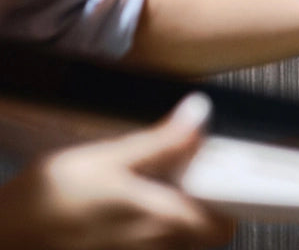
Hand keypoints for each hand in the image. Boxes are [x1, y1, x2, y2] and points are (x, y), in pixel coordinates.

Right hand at [0, 93, 234, 249]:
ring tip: (142, 196)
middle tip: (175, 183)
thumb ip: (162, 140)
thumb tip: (200, 112)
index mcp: (164, 220)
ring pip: (173, 246)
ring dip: (168, 224)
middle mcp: (156, 249)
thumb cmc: (48, 199)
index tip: (214, 182)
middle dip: (195, 211)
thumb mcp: (107, 157)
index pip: (224, 227)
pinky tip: (120, 218)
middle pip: (200, 237)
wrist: (4, 236)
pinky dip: (143, 237)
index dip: (226, 206)